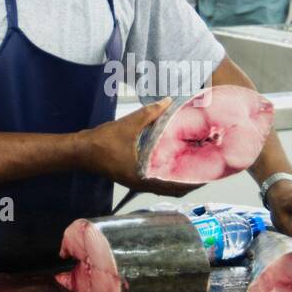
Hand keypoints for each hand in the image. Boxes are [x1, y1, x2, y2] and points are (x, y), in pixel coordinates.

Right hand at [80, 98, 204, 197]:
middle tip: (207, 171)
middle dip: (192, 182)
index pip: (175, 186)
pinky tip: (175, 165)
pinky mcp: (134, 179)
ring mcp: (138, 183)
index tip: (209, 175)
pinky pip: (158, 183)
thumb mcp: (129, 124)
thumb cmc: (103, 141)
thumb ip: (150, 113)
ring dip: (181, 181)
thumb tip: (168, 101)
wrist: (82, 151)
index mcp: (143, 176)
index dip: (194, 182)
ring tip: (195, 168)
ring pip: (166, 188)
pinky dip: (169, 178)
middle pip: (175, 190)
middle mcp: (143, 184)